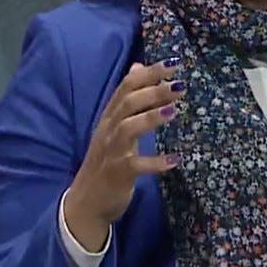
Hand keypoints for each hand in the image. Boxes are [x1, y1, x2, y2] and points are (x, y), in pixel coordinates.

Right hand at [64, 59, 185, 250]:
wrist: (86, 202)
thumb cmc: (105, 161)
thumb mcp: (114, 126)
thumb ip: (128, 99)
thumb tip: (138, 67)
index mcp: (109, 117)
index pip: (125, 87)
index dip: (148, 74)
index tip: (173, 63)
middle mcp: (108, 130)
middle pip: (127, 103)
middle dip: (153, 91)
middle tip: (180, 85)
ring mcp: (111, 152)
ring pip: (128, 128)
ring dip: (151, 118)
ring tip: (174, 111)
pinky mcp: (117, 174)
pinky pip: (136, 166)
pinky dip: (155, 162)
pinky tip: (176, 160)